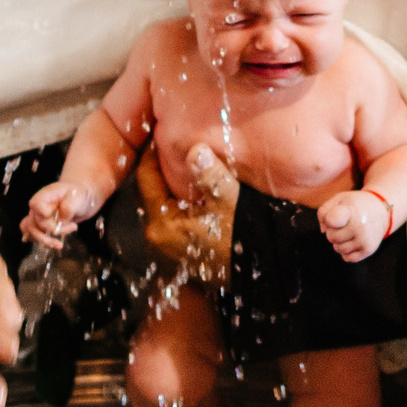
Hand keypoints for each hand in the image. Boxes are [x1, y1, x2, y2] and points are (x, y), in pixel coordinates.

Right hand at [24, 181, 96, 248]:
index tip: (60, 218)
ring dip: (46, 241)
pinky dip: (39, 241)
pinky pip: (34, 234)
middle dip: (53, 229)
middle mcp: (38, 206)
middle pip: (35, 222)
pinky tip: (49, 245)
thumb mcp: (78, 197)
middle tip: (74, 227)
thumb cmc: (79, 193)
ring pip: (32, 231)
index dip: (44, 215)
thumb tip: (61, 220)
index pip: (35, 205)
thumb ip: (68, 207)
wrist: (83, 197)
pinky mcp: (43, 225)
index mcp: (44, 196)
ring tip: (60, 245)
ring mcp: (39, 216)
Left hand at [138, 143, 236, 278]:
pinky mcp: (178, 248)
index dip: (152, 153)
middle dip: (160, 166)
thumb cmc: (242, 240)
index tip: (161, 131)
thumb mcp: (229, 203)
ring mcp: (166, 244)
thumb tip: (196, 149)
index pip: (146, 178)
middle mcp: (156, 236)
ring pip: (161, 202)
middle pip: (150, 190)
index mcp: (161, 224)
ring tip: (181, 158)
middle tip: (169, 140)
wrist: (260, 275)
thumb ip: (211, 176)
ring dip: (169, 182)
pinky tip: (192, 185)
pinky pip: (171, 214)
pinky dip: (178, 198)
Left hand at [319, 188, 390, 261]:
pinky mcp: (369, 249)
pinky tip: (352, 241)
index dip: (328, 221)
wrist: (381, 210)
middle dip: (332, 231)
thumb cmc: (355, 205)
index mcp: (350, 210)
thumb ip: (324, 211)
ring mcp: (364, 239)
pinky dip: (347, 252)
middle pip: (331, 237)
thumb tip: (323, 230)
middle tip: (342, 224)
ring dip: (339, 243)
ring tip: (347, 232)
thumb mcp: (339, 199)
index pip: (332, 220)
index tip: (333, 219)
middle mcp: (359, 225)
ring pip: (338, 249)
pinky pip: (348, 258)